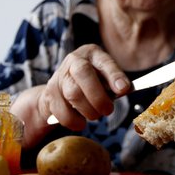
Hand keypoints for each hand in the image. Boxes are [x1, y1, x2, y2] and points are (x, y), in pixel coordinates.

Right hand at [11, 45, 128, 147]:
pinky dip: (75, 121)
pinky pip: (62, 112)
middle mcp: (74, 60)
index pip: (104, 62)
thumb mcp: (106, 78)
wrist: (61, 89)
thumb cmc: (91, 83)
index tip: (124, 89)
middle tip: (107, 110)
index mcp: (92, 53)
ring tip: (95, 115)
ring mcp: (59, 76)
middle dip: (98, 96)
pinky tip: (81, 121)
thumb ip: (115, 83)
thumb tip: (124, 89)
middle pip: (83, 74)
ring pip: (73, 94)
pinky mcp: (50, 93)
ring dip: (88, 111)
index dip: (114, 75)